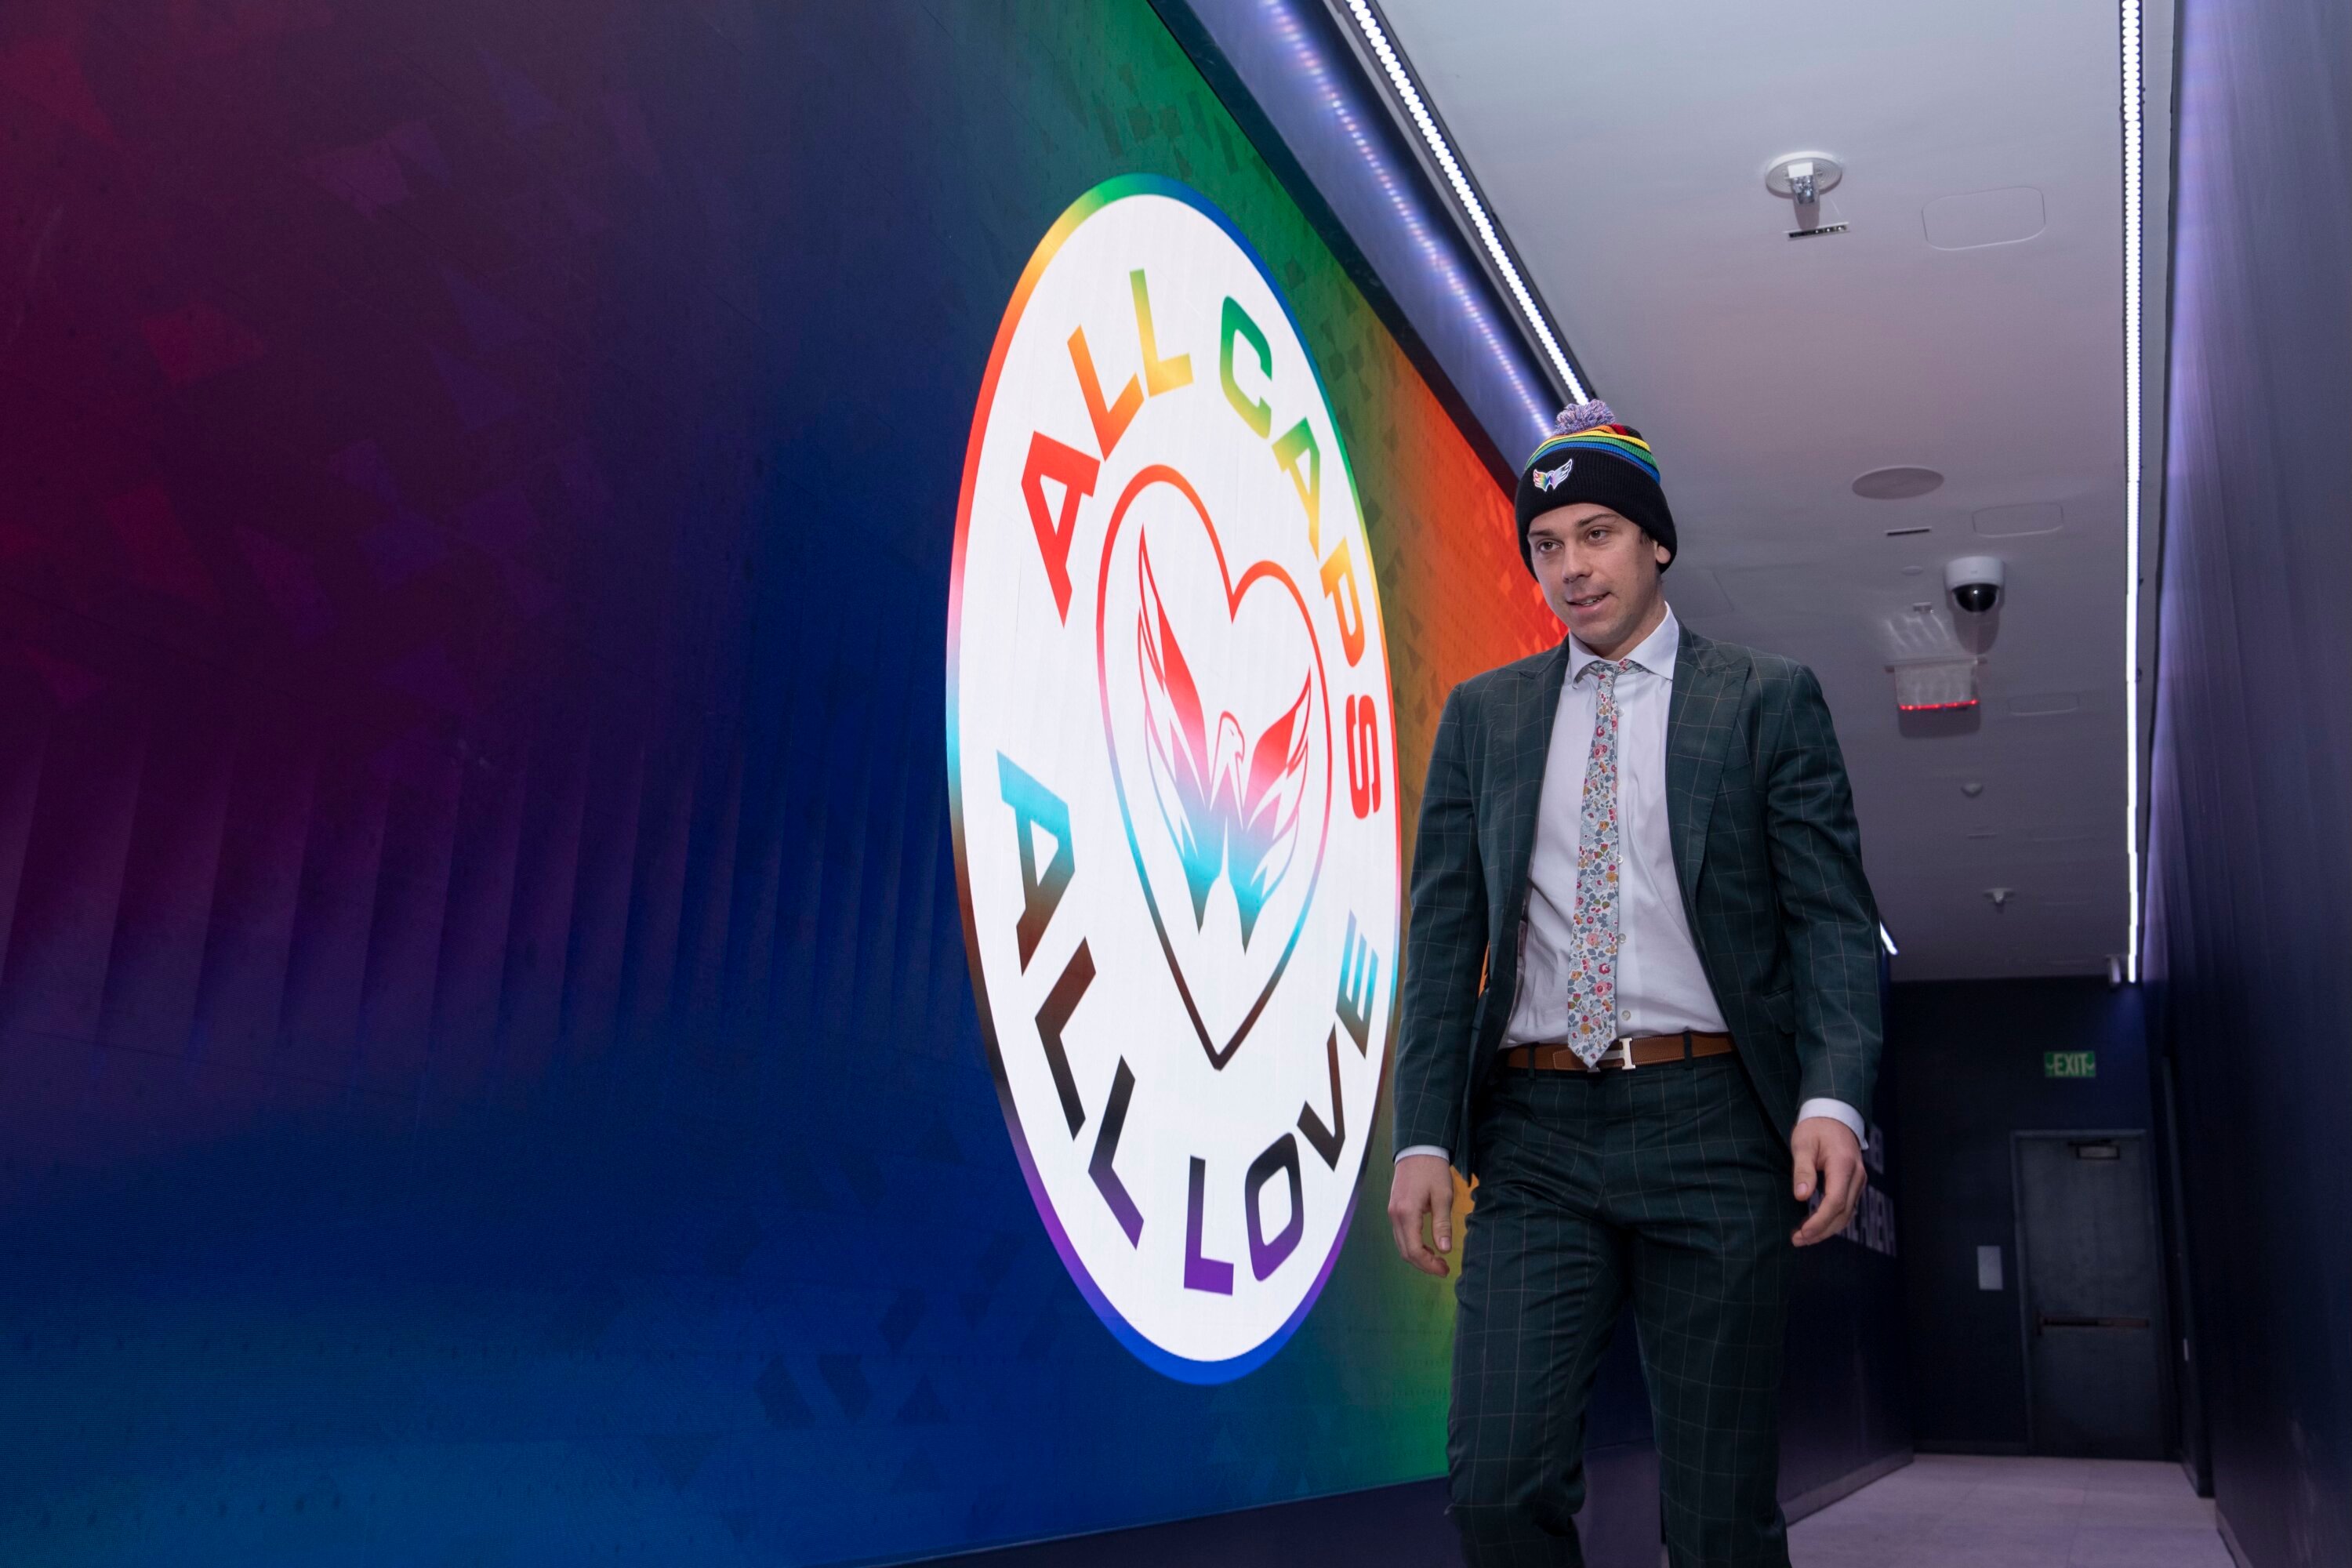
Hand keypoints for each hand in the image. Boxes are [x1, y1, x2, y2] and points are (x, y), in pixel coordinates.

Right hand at [1387, 1154, 1455, 1276]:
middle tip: (1443, 1268)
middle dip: (1424, 1264)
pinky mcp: (1394, 1209)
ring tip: (1437, 1259)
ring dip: (1418, 1256)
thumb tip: (1445, 1249)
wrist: (1418, 1149)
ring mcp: (1392, 1212)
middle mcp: (1395, 1215)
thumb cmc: (1432, 1170)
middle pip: (1405, 1251)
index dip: (1429, 1264)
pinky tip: (1427, 1245)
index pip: (1414, 1250)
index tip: (1445, 1269)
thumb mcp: (1443, 1196)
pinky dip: (1412, 1245)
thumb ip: (1442, 1224)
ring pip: (1401, 1245)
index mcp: (1407, 1213)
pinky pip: (1400, 1235)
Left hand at [1790, 1117, 1864, 1246]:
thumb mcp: (1803, 1144)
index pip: (1836, 1201)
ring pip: (1847, 1214)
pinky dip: (1832, 1220)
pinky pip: (1846, 1207)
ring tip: (1803, 1238)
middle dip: (1821, 1230)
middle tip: (1797, 1240)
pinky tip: (1814, 1226)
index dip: (1820, 1221)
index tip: (1802, 1233)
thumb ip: (1803, 1170)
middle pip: (1843, 1213)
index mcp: (1844, 1165)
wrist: (1834, 1115)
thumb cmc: (1816, 1128)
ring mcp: (1858, 1180)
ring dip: (1826, 1229)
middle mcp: (1856, 1176)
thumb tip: (1801, 1196)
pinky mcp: (1854, 1184)